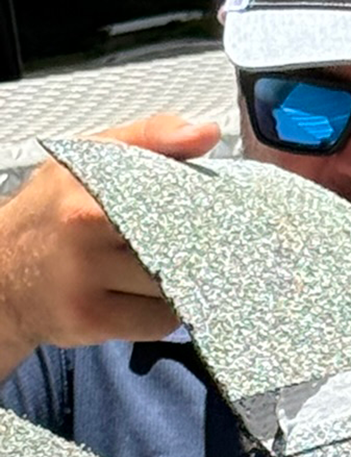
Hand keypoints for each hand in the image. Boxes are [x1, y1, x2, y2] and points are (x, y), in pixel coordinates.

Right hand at [0, 115, 219, 351]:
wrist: (0, 275)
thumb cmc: (54, 212)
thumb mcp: (91, 160)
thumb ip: (151, 137)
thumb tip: (206, 133)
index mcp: (87, 190)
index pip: (170, 195)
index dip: (204, 205)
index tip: (222, 210)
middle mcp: (81, 233)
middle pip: (179, 244)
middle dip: (201, 246)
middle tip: (212, 243)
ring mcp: (82, 282)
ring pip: (173, 287)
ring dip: (185, 282)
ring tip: (171, 267)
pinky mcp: (89, 322)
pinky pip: (159, 322)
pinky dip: (166, 312)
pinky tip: (149, 296)